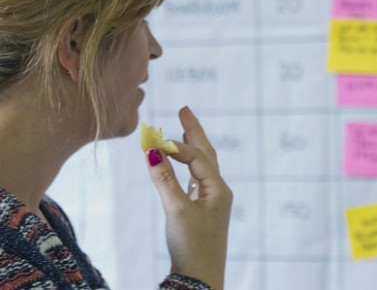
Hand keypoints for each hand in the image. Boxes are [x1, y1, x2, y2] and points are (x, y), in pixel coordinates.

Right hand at [145, 106, 232, 288]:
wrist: (200, 278)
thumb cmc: (192, 246)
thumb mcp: (176, 211)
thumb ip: (164, 180)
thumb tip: (152, 150)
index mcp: (218, 188)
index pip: (198, 158)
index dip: (177, 148)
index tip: (154, 141)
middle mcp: (218, 190)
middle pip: (206, 153)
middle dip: (194, 132)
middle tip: (184, 109)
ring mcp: (210, 200)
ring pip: (201, 166)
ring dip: (191, 147)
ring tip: (182, 129)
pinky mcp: (201, 210)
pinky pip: (194, 180)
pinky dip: (185, 167)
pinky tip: (180, 162)